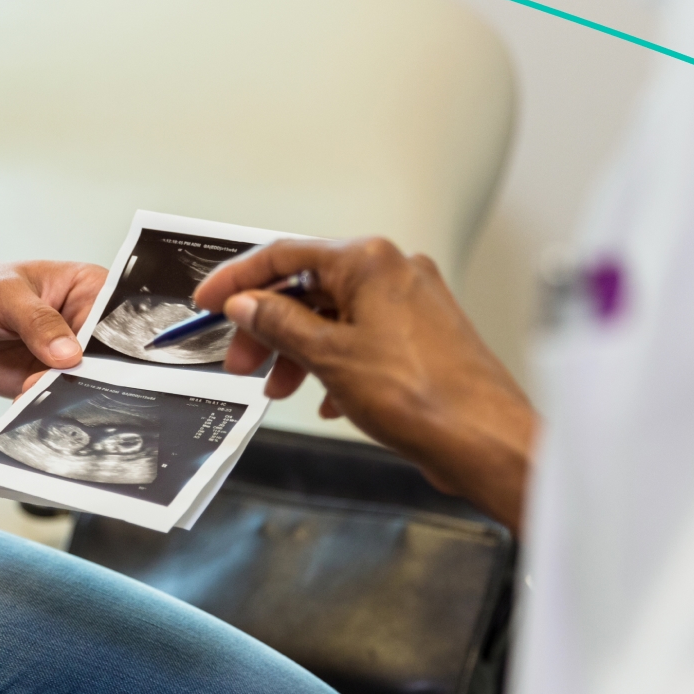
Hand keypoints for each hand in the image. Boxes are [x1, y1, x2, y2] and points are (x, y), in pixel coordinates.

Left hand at [0, 258, 106, 394]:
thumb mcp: (5, 294)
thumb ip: (38, 322)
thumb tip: (68, 353)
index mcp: (87, 289)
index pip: (114, 316)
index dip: (117, 338)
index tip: (103, 357)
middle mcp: (83, 324)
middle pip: (106, 356)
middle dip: (92, 373)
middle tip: (70, 380)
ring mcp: (66, 357)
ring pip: (83, 383)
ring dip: (66, 393)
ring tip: (38, 388)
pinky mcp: (45, 382)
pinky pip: (55, 400)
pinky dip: (46, 406)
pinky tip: (29, 401)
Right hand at [193, 238, 537, 531]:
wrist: (483, 438)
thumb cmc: (424, 396)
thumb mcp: (328, 357)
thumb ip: (280, 324)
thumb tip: (248, 304)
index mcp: (370, 262)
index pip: (286, 255)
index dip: (239, 280)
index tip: (209, 300)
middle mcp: (395, 272)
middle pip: (310, 288)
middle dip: (269, 326)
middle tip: (241, 360)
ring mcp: (412, 304)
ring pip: (335, 317)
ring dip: (299, 350)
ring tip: (280, 388)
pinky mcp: (423, 337)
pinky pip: (362, 340)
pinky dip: (334, 364)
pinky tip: (325, 399)